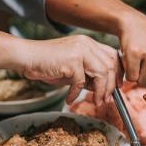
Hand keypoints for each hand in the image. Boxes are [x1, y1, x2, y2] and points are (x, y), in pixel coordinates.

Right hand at [0, 33, 120, 105]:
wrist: (26, 57)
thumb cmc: (47, 63)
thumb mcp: (72, 68)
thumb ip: (88, 74)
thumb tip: (101, 89)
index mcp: (88, 42)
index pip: (112, 55)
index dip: (118, 72)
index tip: (118, 86)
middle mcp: (86, 43)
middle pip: (110, 65)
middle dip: (111, 86)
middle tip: (107, 100)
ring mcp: (80, 50)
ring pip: (102, 73)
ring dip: (101, 91)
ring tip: (96, 102)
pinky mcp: (72, 60)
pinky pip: (81, 82)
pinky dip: (76, 94)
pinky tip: (69, 99)